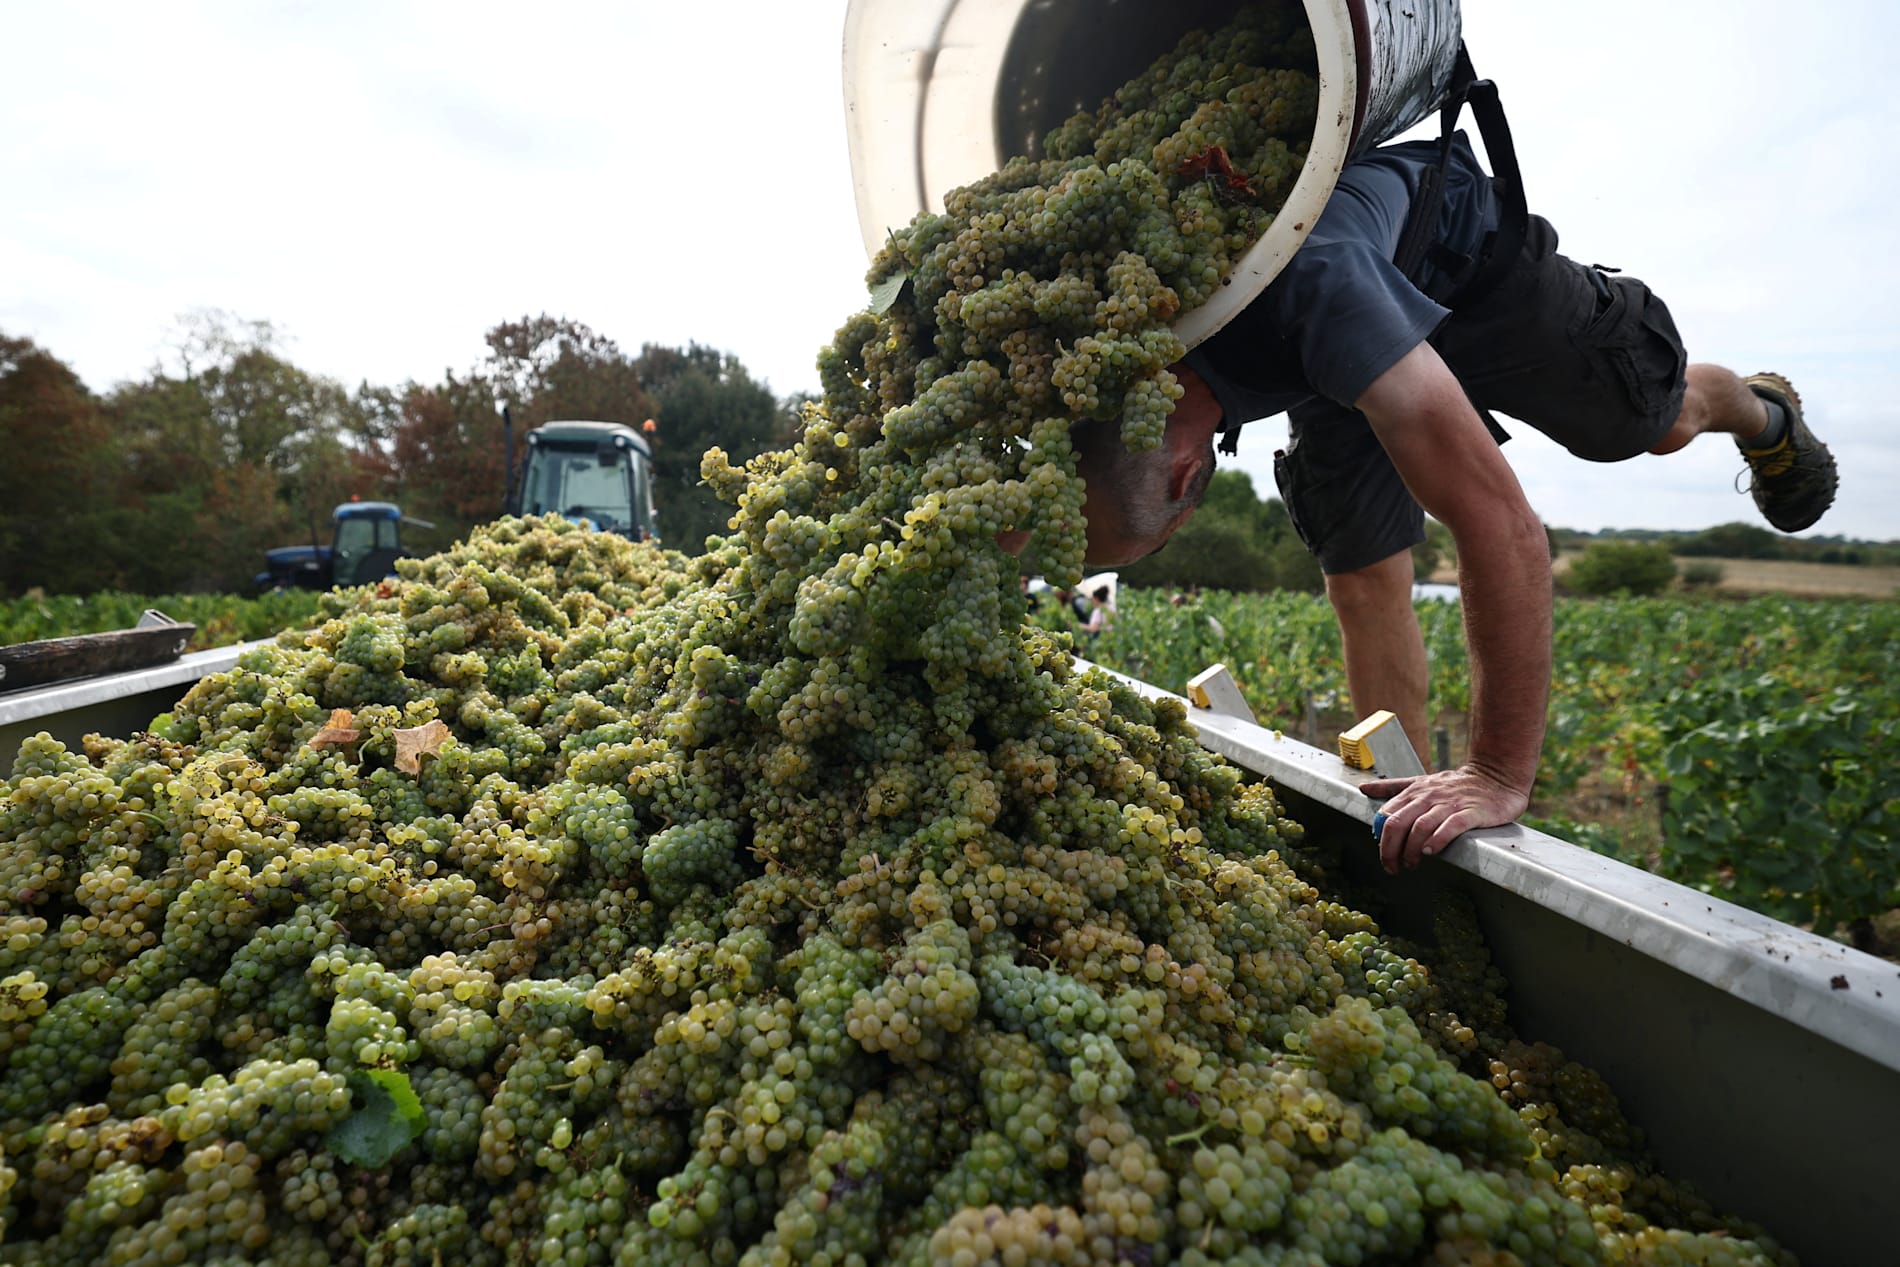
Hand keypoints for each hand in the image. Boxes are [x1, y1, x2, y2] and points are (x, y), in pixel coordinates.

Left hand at [1360, 764, 1529, 874]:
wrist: (1496, 776)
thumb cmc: (1457, 784)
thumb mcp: (1422, 782)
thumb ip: (1394, 787)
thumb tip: (1364, 789)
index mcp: (1415, 791)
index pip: (1387, 815)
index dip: (1380, 839)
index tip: (1384, 856)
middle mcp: (1429, 796)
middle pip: (1398, 823)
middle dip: (1390, 849)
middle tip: (1392, 867)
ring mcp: (1449, 804)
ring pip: (1420, 827)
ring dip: (1411, 849)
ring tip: (1411, 864)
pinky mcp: (1471, 812)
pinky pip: (1450, 826)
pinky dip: (1437, 840)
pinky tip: (1430, 852)